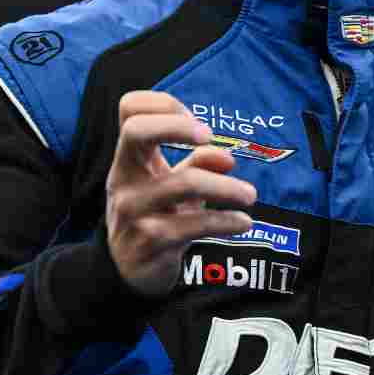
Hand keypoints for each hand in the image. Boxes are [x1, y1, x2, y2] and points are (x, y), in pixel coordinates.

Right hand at [105, 91, 256, 296]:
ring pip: (183, 182)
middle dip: (177, 126)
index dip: (163, 103)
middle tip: (210, 136)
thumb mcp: (173, 183)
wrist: (130, 271)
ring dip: (227, 187)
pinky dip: (227, 221)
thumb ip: (198, 162)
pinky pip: (196, 224)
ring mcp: (133, 211)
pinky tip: (243, 222)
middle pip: (136, 131)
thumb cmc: (156, 213)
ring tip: (249, 196)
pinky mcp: (150, 243)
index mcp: (128, 159)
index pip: (129, 109)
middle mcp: (123, 180)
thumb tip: (226, 155)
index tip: (196, 122)